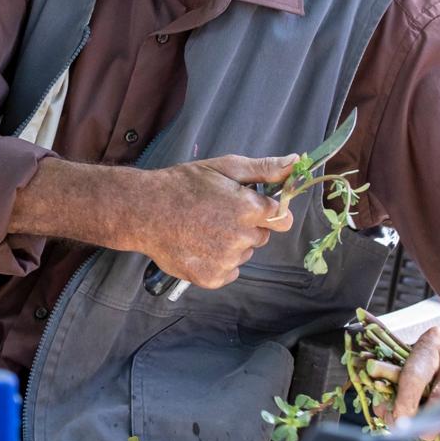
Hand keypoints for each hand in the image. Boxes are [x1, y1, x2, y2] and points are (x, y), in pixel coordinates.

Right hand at [116, 154, 297, 289]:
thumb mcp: (224, 167)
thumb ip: (263, 168)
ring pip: (244, 254)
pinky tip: (198, 246)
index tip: (250, 205)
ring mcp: (226, 261)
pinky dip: (218, 262)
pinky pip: (229, 271)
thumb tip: (296, 162)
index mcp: (248, 208)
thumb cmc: (182, 185)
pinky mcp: (212, 278)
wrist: (143, 211)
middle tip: (217, 213)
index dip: (266, 209)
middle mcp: (241, 238)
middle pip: (261, 236)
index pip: (280, 216)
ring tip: (203, 229)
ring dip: (231, 245)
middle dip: (246, 226)